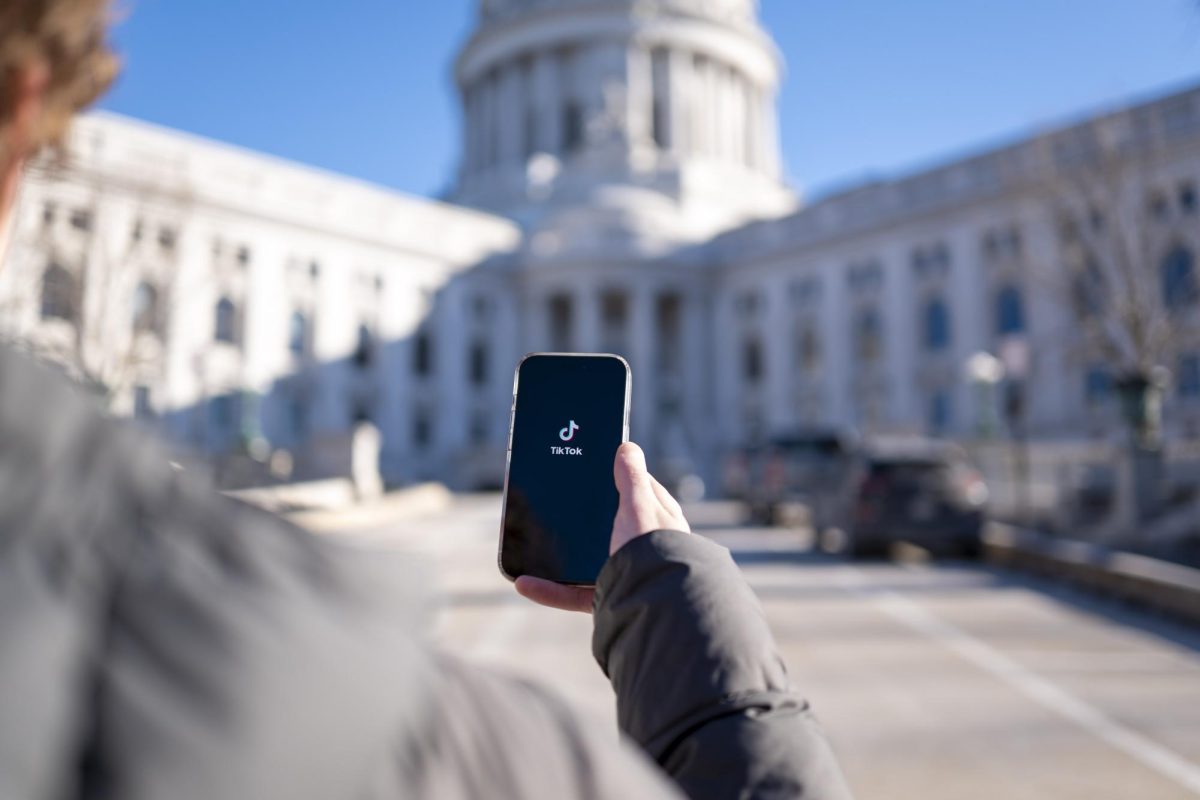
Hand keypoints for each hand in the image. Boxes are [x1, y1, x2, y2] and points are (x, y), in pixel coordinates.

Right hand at [515, 442, 689, 613]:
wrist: (656, 605)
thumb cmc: (653, 550)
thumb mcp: (639, 505)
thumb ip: (631, 478)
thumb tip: (627, 448)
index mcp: (660, 521)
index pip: (638, 490)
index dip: (617, 477)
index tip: (592, 467)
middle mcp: (646, 548)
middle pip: (608, 526)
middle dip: (584, 518)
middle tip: (556, 501)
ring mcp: (626, 573)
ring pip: (585, 561)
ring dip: (558, 555)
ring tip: (534, 542)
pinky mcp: (608, 599)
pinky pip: (573, 594)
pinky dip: (549, 590)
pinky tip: (525, 583)